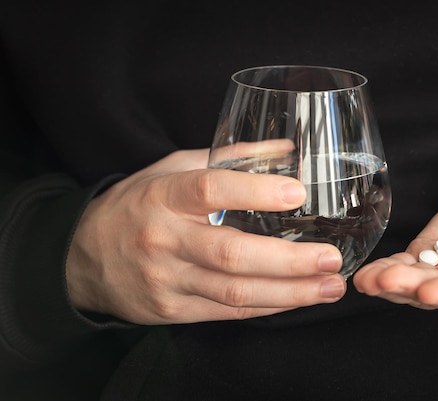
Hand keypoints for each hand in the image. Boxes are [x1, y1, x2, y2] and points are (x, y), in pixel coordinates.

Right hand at [66, 148, 345, 324]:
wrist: (83, 258)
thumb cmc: (138, 206)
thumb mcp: (173, 169)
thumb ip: (230, 159)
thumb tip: (287, 149)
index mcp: (164, 196)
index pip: (210, 189)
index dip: (255, 191)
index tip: (298, 193)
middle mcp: (164, 239)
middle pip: (231, 254)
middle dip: (289, 260)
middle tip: (331, 257)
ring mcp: (167, 280)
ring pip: (235, 291)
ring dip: (290, 293)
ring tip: (330, 286)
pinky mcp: (173, 310)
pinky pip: (228, 311)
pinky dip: (268, 305)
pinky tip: (298, 299)